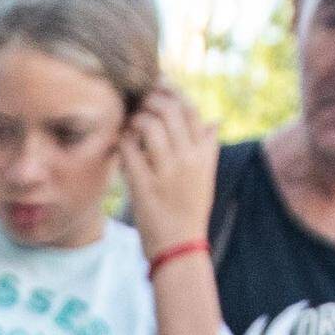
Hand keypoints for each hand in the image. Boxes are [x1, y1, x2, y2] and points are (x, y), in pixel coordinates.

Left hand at [121, 88, 219, 256]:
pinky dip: (122, 140)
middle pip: (170, 112)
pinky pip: (130, 151)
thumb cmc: (190, 210)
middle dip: (150, 99)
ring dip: (135, 118)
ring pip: (150, 126)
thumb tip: (214, 120)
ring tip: (129, 122)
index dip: (172, 92)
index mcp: (203, 155)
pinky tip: (120, 140)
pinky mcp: (145, 187)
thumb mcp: (206, 177)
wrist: (180, 248)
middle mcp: (188, 161)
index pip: (191, 110)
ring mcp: (167, 174)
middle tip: (137, 100)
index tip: (157, 86)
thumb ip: (208, 147)